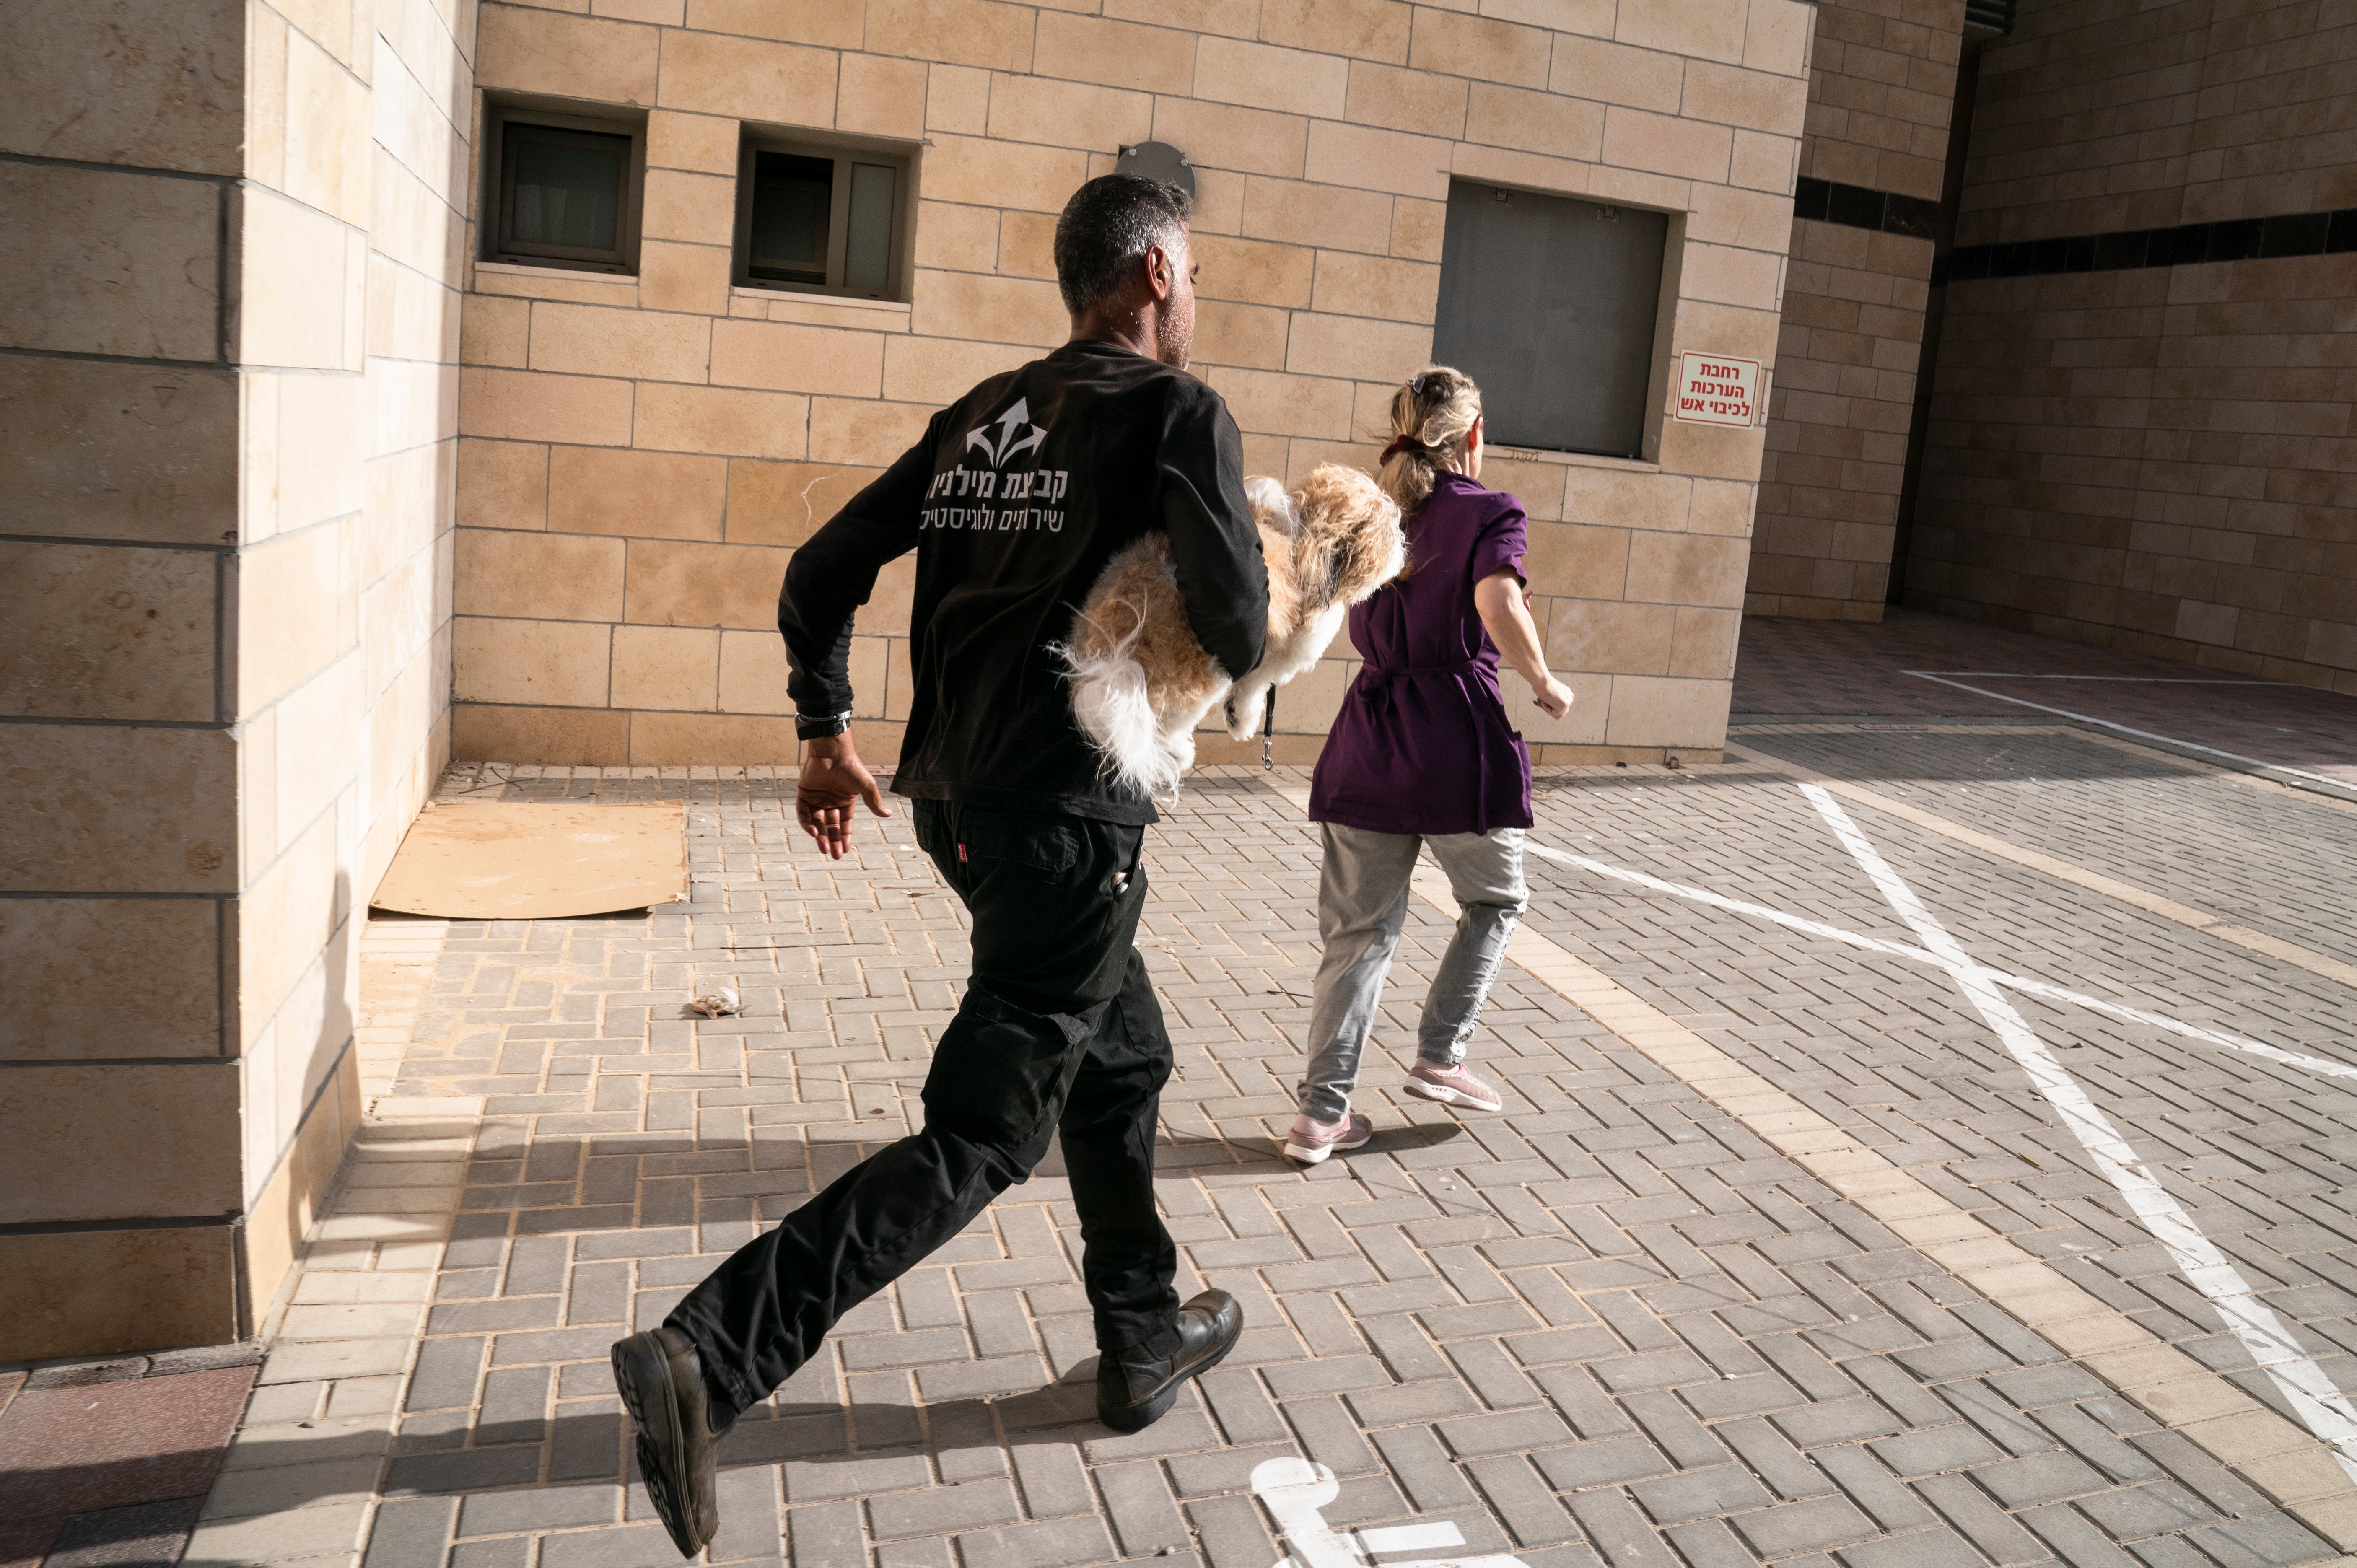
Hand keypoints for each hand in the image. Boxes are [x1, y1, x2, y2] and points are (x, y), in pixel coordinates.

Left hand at [796, 734, 890, 858]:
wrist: (832, 752)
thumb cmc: (851, 767)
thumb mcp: (866, 786)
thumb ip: (874, 802)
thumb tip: (888, 814)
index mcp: (845, 800)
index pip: (845, 823)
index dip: (845, 837)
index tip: (845, 850)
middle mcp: (831, 801)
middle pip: (831, 826)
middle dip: (833, 841)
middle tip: (835, 855)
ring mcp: (817, 798)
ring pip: (817, 822)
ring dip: (821, 836)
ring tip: (825, 849)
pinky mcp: (804, 794)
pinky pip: (803, 813)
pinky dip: (807, 824)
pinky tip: (814, 833)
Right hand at [1531, 675, 1573, 719]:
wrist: (1542, 680)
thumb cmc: (1542, 684)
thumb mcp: (1549, 693)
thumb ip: (1552, 700)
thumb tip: (1551, 707)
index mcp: (1567, 694)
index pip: (1559, 707)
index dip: (1548, 706)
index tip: (1540, 699)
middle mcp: (1570, 697)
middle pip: (1559, 712)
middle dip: (1547, 708)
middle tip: (1538, 700)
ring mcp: (1568, 701)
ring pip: (1556, 714)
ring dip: (1546, 708)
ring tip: (1541, 699)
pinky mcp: (1565, 704)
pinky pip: (1554, 713)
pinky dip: (1546, 708)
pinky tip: (1544, 700)